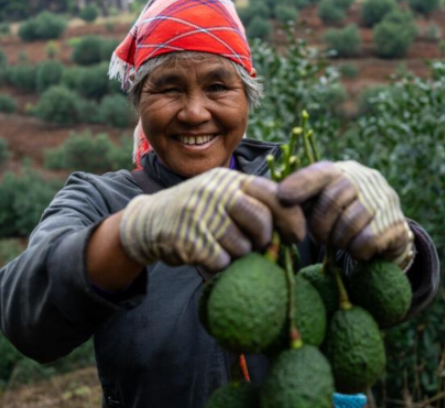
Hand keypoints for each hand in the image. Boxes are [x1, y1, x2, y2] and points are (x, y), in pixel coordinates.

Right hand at [120, 168, 305, 270]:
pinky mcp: (191, 241)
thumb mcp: (221, 194)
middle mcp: (216, 193)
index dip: (291, 217)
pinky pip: (222, 262)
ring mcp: (201, 216)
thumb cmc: (197, 211)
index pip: (273, 193)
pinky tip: (205, 253)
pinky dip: (218, 265)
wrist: (149, 220)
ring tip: (220, 245)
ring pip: (242, 246)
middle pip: (261, 221)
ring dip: (237, 253)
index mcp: (229, 179)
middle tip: (255, 244)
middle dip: (263, 239)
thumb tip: (293, 228)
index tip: (296, 235)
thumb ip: (252, 203)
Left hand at [277, 161, 413, 267]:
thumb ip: (300, 201)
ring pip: (350, 222)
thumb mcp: (319, 205)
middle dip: (320, 224)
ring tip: (340, 242)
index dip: (300, 184)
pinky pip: (367, 241)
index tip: (282, 197)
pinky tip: (358, 249)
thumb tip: (275, 200)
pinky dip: (357, 250)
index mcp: (341, 171)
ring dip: (338, 240)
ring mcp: (384, 198)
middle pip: (333, 199)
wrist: (384, 238)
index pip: (320, 172)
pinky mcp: (397, 223)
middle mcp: (365, 179)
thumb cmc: (340, 219)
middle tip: (319, 238)